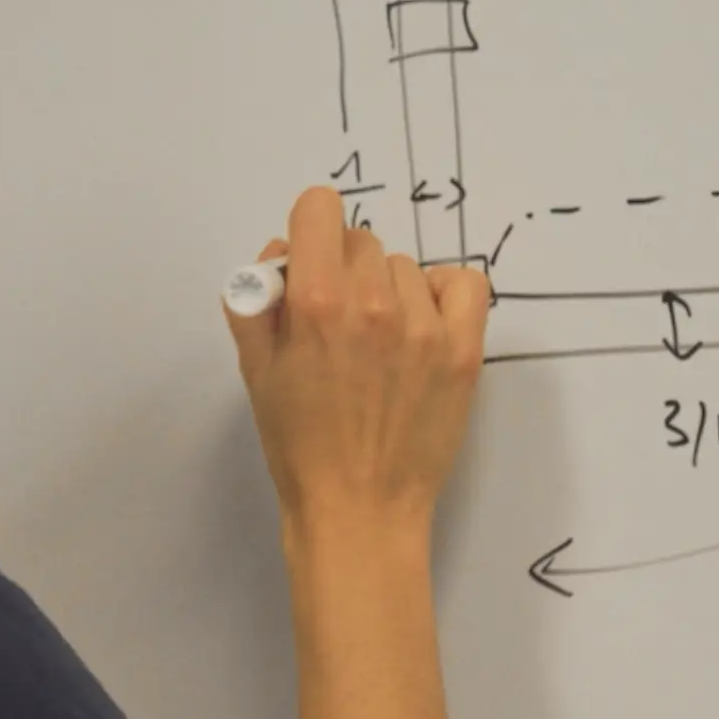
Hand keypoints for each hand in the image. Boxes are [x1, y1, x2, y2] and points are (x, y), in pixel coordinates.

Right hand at [223, 186, 490, 540]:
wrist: (358, 510)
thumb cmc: (299, 446)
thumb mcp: (254, 370)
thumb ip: (256, 300)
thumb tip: (281, 255)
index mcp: (315, 303)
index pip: (320, 208)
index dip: (308, 230)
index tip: (308, 263)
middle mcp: (372, 304)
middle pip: (360, 240)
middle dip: (342, 269)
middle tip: (336, 322)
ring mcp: (424, 327)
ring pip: (403, 266)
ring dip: (387, 290)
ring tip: (377, 343)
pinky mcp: (464, 351)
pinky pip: (463, 283)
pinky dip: (441, 294)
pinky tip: (421, 325)